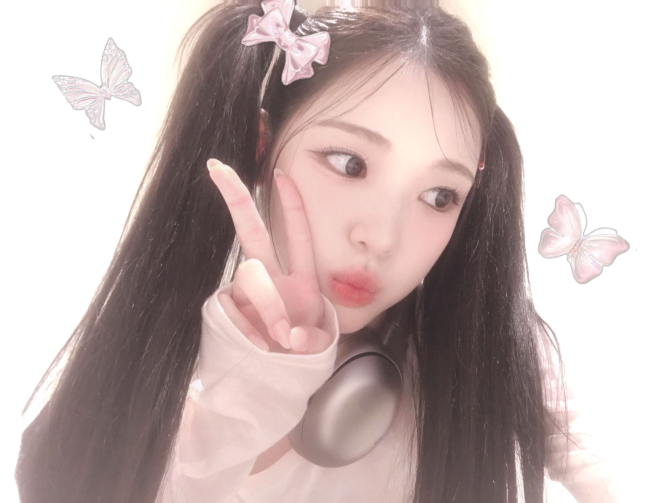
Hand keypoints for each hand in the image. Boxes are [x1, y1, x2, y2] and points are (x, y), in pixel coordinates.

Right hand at [207, 158, 331, 354]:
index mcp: (300, 279)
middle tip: (218, 168)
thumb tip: (289, 335)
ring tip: (279, 338)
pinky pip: (230, 307)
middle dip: (236, 197)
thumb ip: (312, 340)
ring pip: (249, 276)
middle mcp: (271, 279)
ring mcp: (245, 294)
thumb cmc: (299, 359)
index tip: (281, 172)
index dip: (290, 204)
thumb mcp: (319, 347)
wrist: (272, 385)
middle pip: (252, 231)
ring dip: (267, 303)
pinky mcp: (225, 311)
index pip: (296, 234)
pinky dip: (246, 326)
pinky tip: (259, 346)